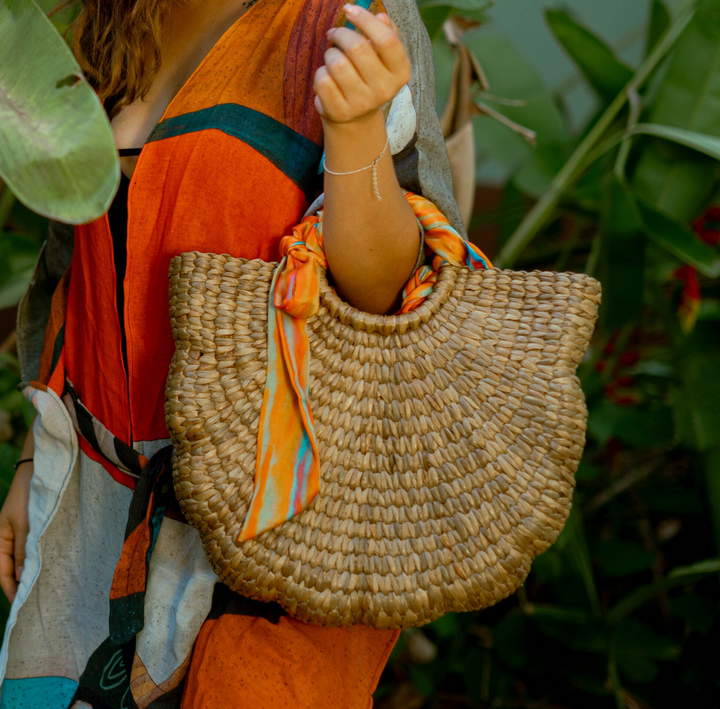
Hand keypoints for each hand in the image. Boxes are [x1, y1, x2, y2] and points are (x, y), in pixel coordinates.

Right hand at [0, 461, 32, 602]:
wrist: (39, 470)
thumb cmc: (28, 495)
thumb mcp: (25, 524)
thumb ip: (24, 549)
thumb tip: (22, 576)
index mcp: (0, 539)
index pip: (3, 572)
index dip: (10, 588)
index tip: (20, 604)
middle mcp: (9, 538)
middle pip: (13, 568)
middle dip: (22, 584)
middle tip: (36, 601)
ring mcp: (23, 533)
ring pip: (26, 559)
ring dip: (33, 572)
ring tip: (45, 589)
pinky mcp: (36, 527)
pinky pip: (35, 548)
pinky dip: (40, 559)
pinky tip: (51, 567)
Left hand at [313, 3, 411, 124]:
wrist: (357, 117)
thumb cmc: (369, 77)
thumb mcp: (383, 57)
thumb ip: (386, 34)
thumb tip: (381, 16)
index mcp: (400, 72)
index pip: (386, 40)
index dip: (365, 20)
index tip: (349, 9)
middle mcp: (384, 90)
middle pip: (357, 47)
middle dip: (341, 34)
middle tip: (335, 34)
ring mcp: (362, 104)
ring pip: (336, 63)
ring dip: (330, 54)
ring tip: (333, 60)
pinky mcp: (340, 112)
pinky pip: (323, 80)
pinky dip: (321, 73)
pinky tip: (328, 78)